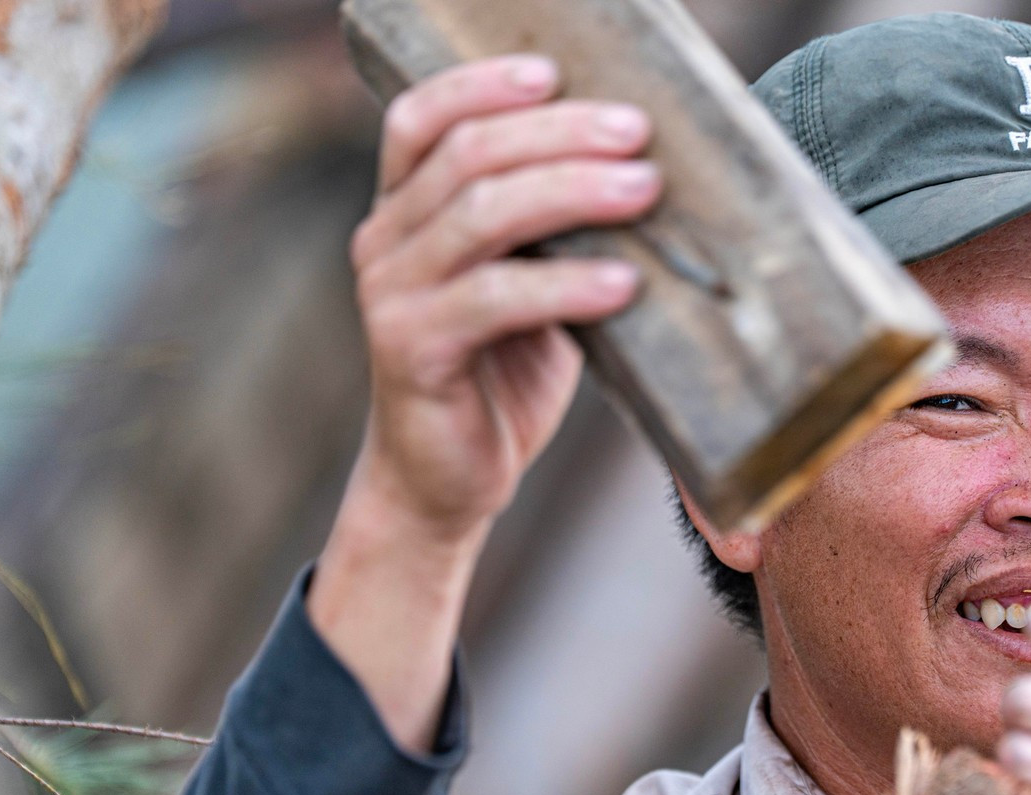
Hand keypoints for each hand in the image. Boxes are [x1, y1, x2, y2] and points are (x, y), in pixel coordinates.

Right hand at [310, 56, 657, 750]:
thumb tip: (647, 173)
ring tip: (645, 192)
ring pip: (480, 214)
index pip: (421, 117)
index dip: (484, 83)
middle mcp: (383, 241)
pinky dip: (565, 285)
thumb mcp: (527, 286)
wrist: (447, 485)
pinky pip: (493, 299)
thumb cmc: (500, 376)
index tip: (556, 73)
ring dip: (572, 192)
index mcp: (403, 212)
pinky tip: (620, 285)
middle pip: (468, 155)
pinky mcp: (410, 351)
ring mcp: (390, 295)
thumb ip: (551, 231)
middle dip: (560, 134)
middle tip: (638, 136)